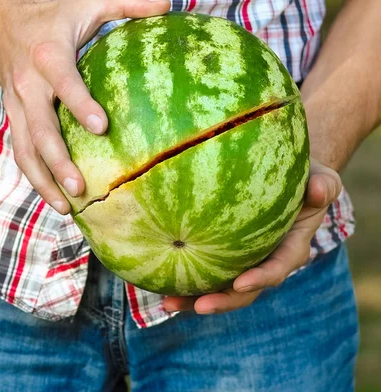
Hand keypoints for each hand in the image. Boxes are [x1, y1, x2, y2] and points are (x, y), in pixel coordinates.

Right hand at [0, 0, 169, 213]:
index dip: (79, 104)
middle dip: (58, 160)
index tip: (102, 128)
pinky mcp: (16, 117)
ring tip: (67, 207)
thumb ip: (127, 3)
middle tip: (81, 187)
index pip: (63, 83)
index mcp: (49, 55)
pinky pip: (22, 151)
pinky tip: (56, 198)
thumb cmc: (57, 17)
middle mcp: (29, 84)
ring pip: (25, 149)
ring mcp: (19, 105)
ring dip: (44, 179)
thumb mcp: (91, 2)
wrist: (6, 24)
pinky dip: (36, 177)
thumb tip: (166, 6)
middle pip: (40, 129)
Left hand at [163, 158, 341, 314]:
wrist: (286, 177)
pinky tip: (157, 277)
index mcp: (290, 248)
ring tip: (166, 302)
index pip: (277, 269)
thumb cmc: (305, 175)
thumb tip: (317, 190)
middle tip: (198, 306)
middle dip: (222, 301)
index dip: (261, 279)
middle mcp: (264, 260)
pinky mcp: (223, 251)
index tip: (241, 283)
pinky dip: (184, 274)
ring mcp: (242, 259)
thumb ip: (324, 185)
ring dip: (194, 297)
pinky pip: (204, 266)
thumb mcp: (321, 178)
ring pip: (219, 284)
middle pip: (244, 289)